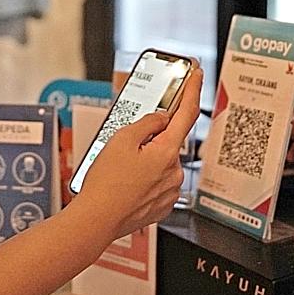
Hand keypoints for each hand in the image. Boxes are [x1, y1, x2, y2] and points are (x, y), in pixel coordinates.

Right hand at [77, 67, 204, 240]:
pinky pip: (159, 182)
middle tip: (128, 145)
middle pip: (169, 140)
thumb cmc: (105, 184)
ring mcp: (170, 190)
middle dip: (152, 138)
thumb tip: (160, 118)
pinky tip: (127, 183)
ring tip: (121, 170)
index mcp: (166, 151)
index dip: (193, 89)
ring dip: (147, 160)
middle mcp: (174, 171)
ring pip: (162, 163)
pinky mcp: (163, 204)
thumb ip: (145, 122)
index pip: (187, 112)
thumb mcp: (120, 139)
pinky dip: (146, 178)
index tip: (196, 74)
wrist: (97, 220)